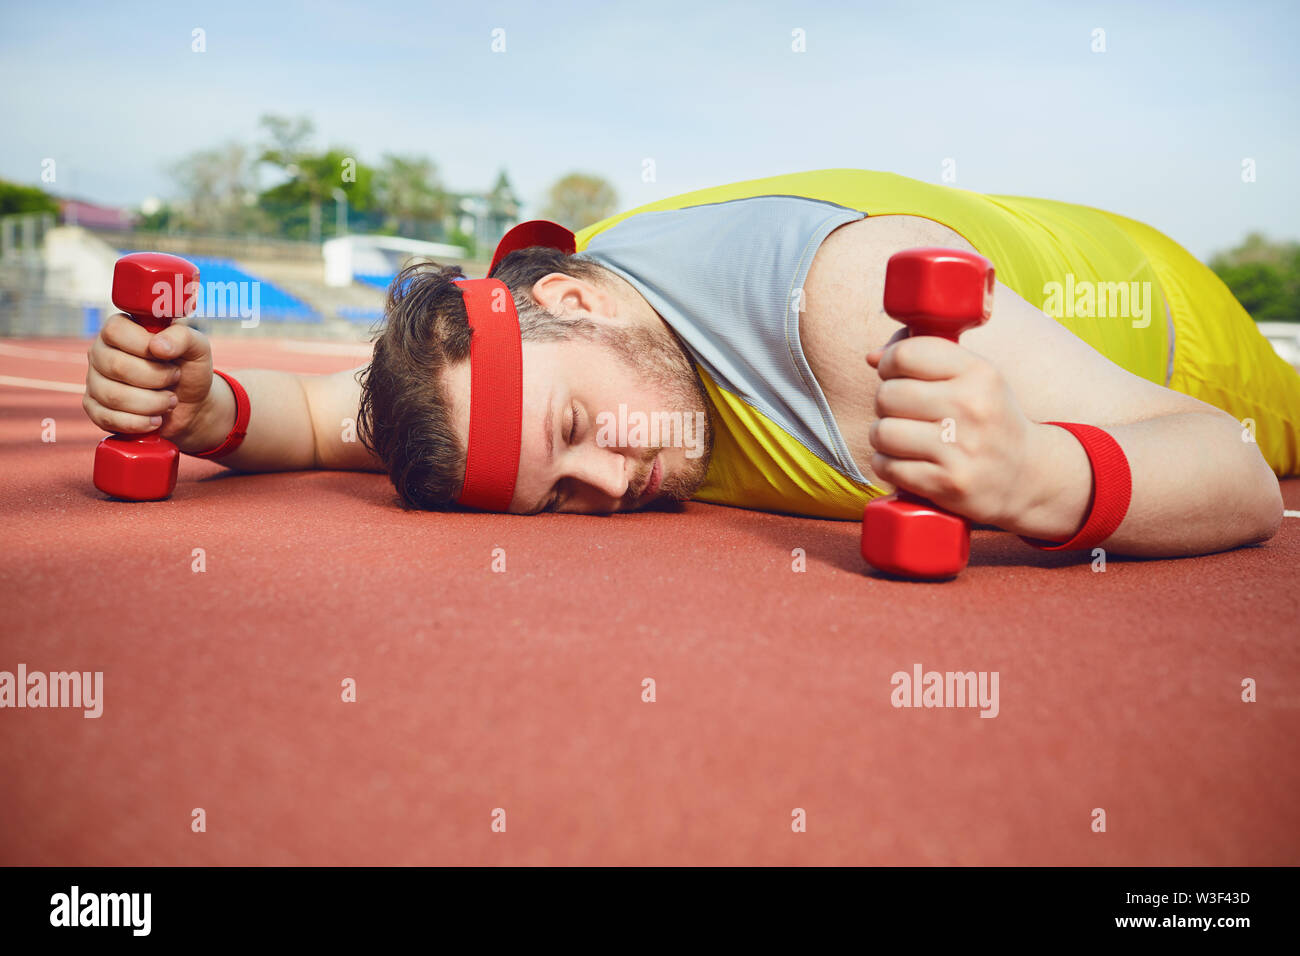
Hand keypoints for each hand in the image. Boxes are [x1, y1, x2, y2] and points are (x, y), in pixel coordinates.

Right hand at [83, 315, 213, 442]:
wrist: (190, 404)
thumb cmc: (189, 369)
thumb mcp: (196, 347)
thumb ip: (182, 337)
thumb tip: (157, 346)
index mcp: (119, 330)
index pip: (115, 331)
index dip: (144, 346)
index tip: (168, 357)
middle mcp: (101, 353)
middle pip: (116, 366)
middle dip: (155, 379)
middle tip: (174, 379)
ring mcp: (94, 381)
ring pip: (112, 396)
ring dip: (151, 403)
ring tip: (170, 401)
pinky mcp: (95, 408)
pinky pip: (106, 418)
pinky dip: (138, 423)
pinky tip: (155, 419)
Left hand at [865, 329, 1035, 527]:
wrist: (1027, 475)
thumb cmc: (988, 418)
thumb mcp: (974, 376)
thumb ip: (925, 355)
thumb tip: (871, 356)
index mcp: (979, 373)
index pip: (905, 355)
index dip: (888, 364)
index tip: (895, 375)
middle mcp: (971, 407)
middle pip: (887, 395)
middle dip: (886, 404)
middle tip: (904, 413)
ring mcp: (960, 448)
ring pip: (882, 432)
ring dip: (883, 437)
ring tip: (903, 439)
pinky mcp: (947, 484)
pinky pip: (886, 466)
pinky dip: (887, 465)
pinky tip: (907, 463)